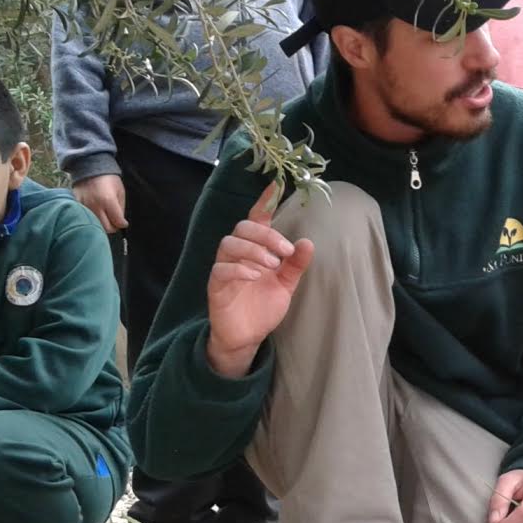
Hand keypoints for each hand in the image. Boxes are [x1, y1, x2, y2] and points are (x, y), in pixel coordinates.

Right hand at [73, 175, 128, 233]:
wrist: (89, 166)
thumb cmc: (108, 178)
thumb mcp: (120, 191)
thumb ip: (121, 208)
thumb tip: (120, 222)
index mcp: (108, 201)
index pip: (117, 222)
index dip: (122, 224)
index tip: (123, 222)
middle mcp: (95, 206)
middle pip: (106, 228)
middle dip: (113, 227)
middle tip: (115, 223)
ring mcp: (85, 206)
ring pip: (95, 226)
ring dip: (102, 225)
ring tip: (105, 219)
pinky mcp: (77, 205)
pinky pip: (85, 218)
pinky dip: (91, 219)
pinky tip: (95, 214)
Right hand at [206, 183, 313, 377]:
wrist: (247, 338)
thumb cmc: (263, 307)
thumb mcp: (286, 285)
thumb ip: (295, 265)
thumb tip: (307, 242)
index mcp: (255, 249)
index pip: (257, 219)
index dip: (264, 201)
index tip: (276, 185)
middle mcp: (237, 254)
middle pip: (243, 228)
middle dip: (266, 235)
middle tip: (284, 252)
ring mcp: (224, 268)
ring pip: (229, 243)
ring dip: (253, 250)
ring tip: (272, 265)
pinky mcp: (215, 286)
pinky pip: (221, 269)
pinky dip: (239, 269)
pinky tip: (255, 276)